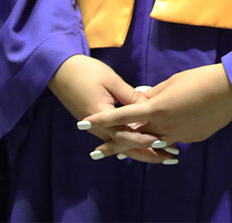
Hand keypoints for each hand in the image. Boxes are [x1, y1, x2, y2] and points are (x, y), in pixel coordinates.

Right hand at [49, 54, 174, 162]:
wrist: (61, 72)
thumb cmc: (87, 72)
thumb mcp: (112, 82)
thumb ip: (130, 97)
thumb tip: (150, 107)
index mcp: (102, 117)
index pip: (125, 134)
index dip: (145, 140)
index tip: (163, 144)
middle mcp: (99, 127)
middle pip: (125, 146)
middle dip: (148, 153)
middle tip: (171, 158)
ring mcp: (97, 127)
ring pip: (121, 145)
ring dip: (142, 151)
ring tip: (164, 156)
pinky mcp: (98, 124)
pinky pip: (116, 137)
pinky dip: (131, 143)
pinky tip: (146, 147)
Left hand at [83, 63, 231, 159]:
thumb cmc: (202, 78)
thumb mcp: (173, 82)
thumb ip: (153, 94)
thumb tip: (140, 98)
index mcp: (156, 109)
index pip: (122, 116)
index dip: (100, 120)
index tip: (82, 123)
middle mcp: (164, 126)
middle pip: (132, 137)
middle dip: (113, 143)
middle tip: (96, 151)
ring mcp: (178, 135)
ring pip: (152, 143)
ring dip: (137, 146)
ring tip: (121, 152)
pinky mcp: (192, 138)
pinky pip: (172, 140)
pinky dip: (162, 140)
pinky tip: (158, 140)